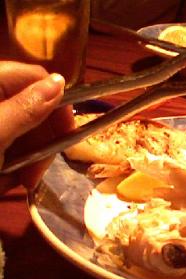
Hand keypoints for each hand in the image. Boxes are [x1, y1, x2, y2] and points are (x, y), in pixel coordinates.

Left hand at [0, 61, 73, 193]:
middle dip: (43, 141)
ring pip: (25, 133)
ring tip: (23, 182)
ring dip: (30, 160)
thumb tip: (60, 82)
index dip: (58, 103)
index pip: (36, 78)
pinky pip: (11, 149)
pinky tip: (4, 183)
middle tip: (36, 172)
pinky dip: (13, 168)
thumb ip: (26, 108)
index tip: (68, 136)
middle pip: (35, 108)